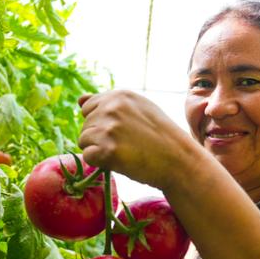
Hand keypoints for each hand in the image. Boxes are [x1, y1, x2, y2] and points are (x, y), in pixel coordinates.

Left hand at [78, 90, 195, 189]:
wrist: (180, 161)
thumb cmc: (162, 137)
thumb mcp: (139, 109)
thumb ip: (109, 104)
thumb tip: (79, 100)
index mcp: (119, 95)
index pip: (88, 107)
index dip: (101, 123)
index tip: (121, 132)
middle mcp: (111, 108)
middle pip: (85, 125)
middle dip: (100, 137)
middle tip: (126, 145)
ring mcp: (108, 128)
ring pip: (84, 141)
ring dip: (99, 150)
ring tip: (124, 153)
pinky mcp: (107, 150)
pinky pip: (88, 156)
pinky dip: (100, 163)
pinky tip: (120, 161)